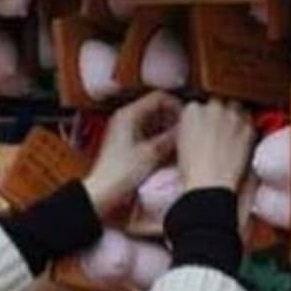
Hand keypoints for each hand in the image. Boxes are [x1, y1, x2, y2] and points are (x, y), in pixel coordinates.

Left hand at [83, 91, 181, 216]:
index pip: (158, 97)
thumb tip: (186, 128)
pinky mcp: (128, 144)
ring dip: (168, 131)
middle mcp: (126, 119)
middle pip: (157, 110)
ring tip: (180, 142)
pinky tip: (170, 151)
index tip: (188, 118)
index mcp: (129, 114)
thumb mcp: (151, 153)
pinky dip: (161, 140)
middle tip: (186, 131)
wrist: (103, 192)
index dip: (176, 106)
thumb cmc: (119, 173)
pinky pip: (149, 135)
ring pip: (154, 123)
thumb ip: (171, 137)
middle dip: (173, 120)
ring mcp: (127, 131)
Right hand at [176, 99, 254, 191]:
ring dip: (235, 116)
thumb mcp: (179, 142)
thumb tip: (197, 125)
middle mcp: (213, 107)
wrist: (209, 183)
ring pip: (237, 106)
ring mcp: (232, 116)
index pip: (198, 105)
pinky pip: (250, 121)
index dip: (203, 117)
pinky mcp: (248, 127)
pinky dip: (247, 128)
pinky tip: (242, 140)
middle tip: (220, 129)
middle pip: (219, 102)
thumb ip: (189, 125)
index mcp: (192, 110)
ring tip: (233, 131)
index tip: (204, 126)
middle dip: (219, 112)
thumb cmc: (191, 169)